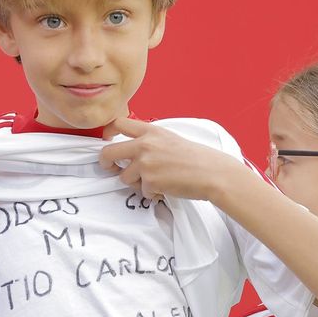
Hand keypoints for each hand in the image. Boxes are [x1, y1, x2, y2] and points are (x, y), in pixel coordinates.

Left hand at [98, 117, 243, 202]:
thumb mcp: (170, 139)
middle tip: (111, 167)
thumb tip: (130, 151)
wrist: (211, 173)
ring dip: (136, 183)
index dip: (108, 132)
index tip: (108, 140)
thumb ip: (149, 141)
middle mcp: (144, 145)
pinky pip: (141, 191)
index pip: (119, 123)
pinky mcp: (149, 181)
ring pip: (124, 177)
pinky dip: (152, 193)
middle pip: (108, 152)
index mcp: (151, 131)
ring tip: (156, 181)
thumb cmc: (195, 157)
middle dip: (106, 163)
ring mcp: (145, 164)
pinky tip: (166, 187)